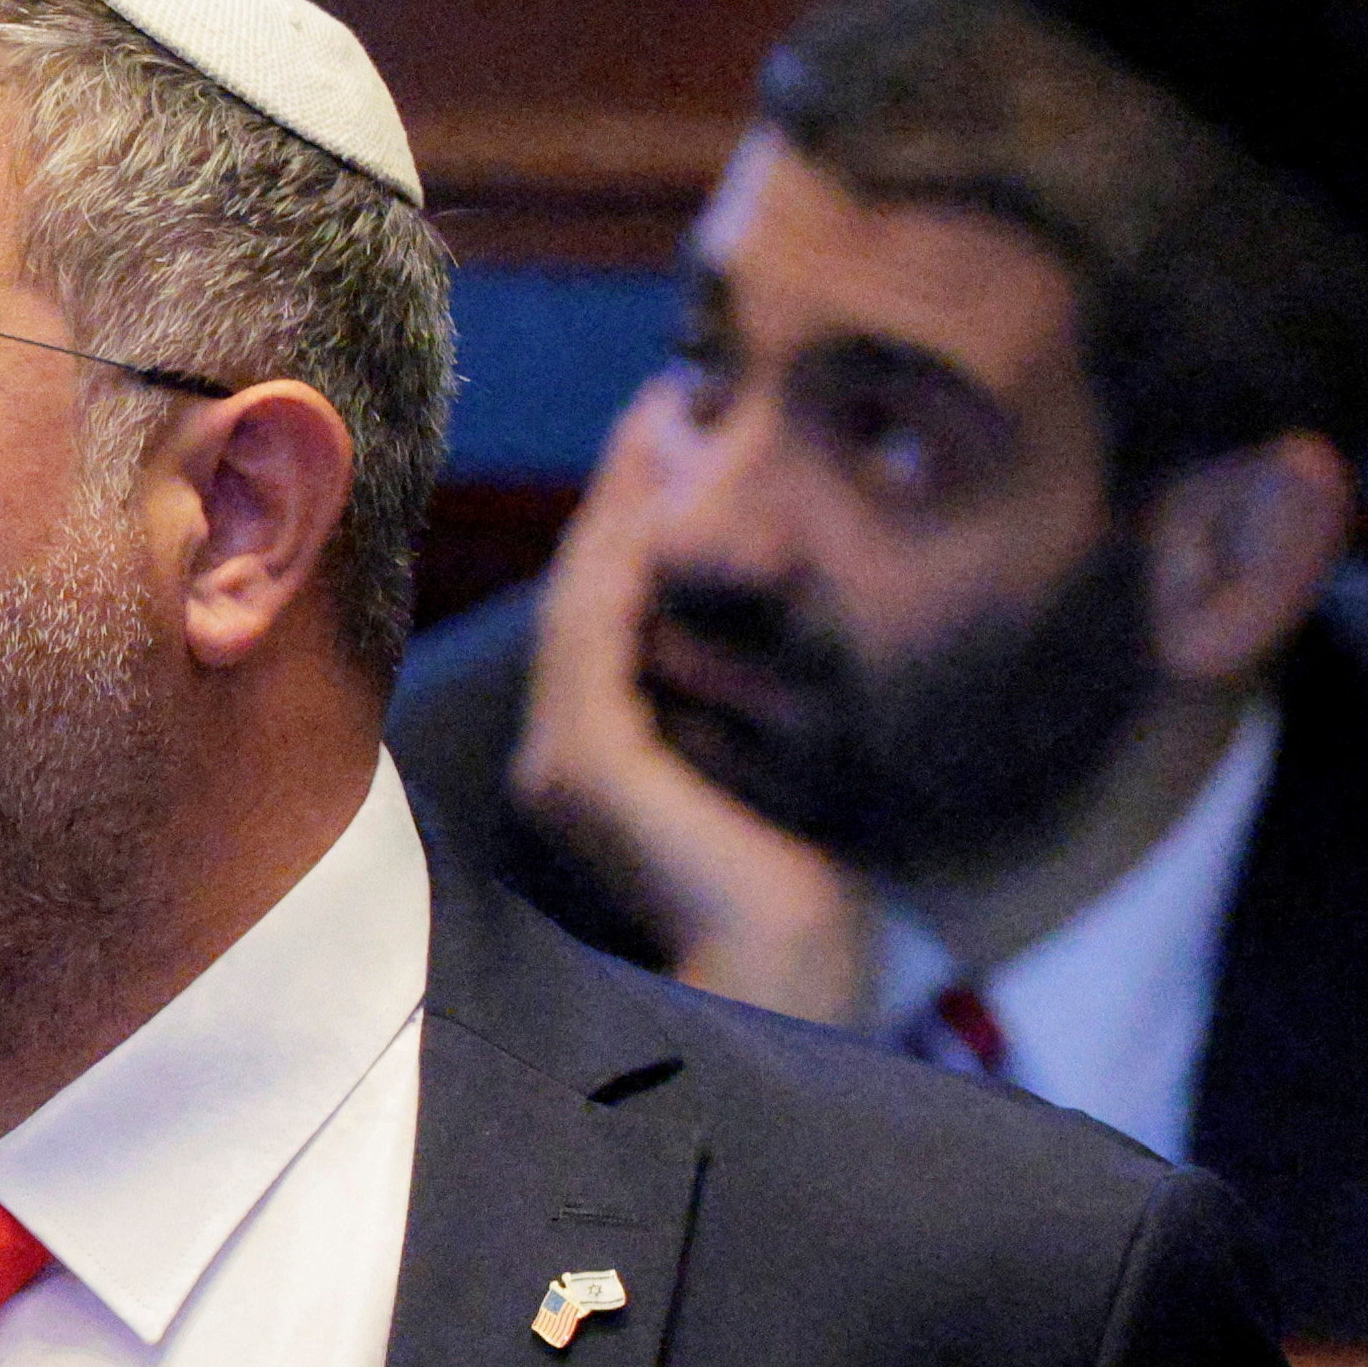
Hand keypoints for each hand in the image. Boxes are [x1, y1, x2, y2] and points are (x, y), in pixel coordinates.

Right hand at [504, 385, 873, 1027]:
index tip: (682, 426)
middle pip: (588, 585)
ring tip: (670, 408)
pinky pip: (598, 624)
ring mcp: (563, 760)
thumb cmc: (806, 895)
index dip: (638, 513)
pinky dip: (627, 544)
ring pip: (587, 591)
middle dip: (628, 483)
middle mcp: (561, 758)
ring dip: (626, 492)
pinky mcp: (588, 759)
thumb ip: (760, 700)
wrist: (795, 978)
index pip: (608, 612)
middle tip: (672, 388)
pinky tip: (667, 478)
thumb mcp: (783, 771)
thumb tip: (796, 612)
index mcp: (599, 764)